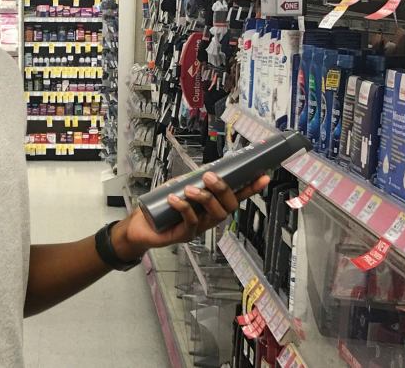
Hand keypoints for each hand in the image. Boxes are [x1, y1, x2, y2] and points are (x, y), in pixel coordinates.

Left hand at [111, 172, 270, 260]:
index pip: (236, 196)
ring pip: (214, 215)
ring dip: (204, 198)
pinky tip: (174, 198)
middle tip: (210, 176)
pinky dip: (183, 207)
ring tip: (190, 189)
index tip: (263, 176)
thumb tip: (205, 168)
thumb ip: (192, 179)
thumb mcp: (178, 187)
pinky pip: (190, 221)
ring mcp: (199, 228)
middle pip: (229, 207)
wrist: (141, 226)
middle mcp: (210, 218)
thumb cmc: (162, 206)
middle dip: (223, 189)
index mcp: (212, 206)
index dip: (251, 188)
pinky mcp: (185, 235)